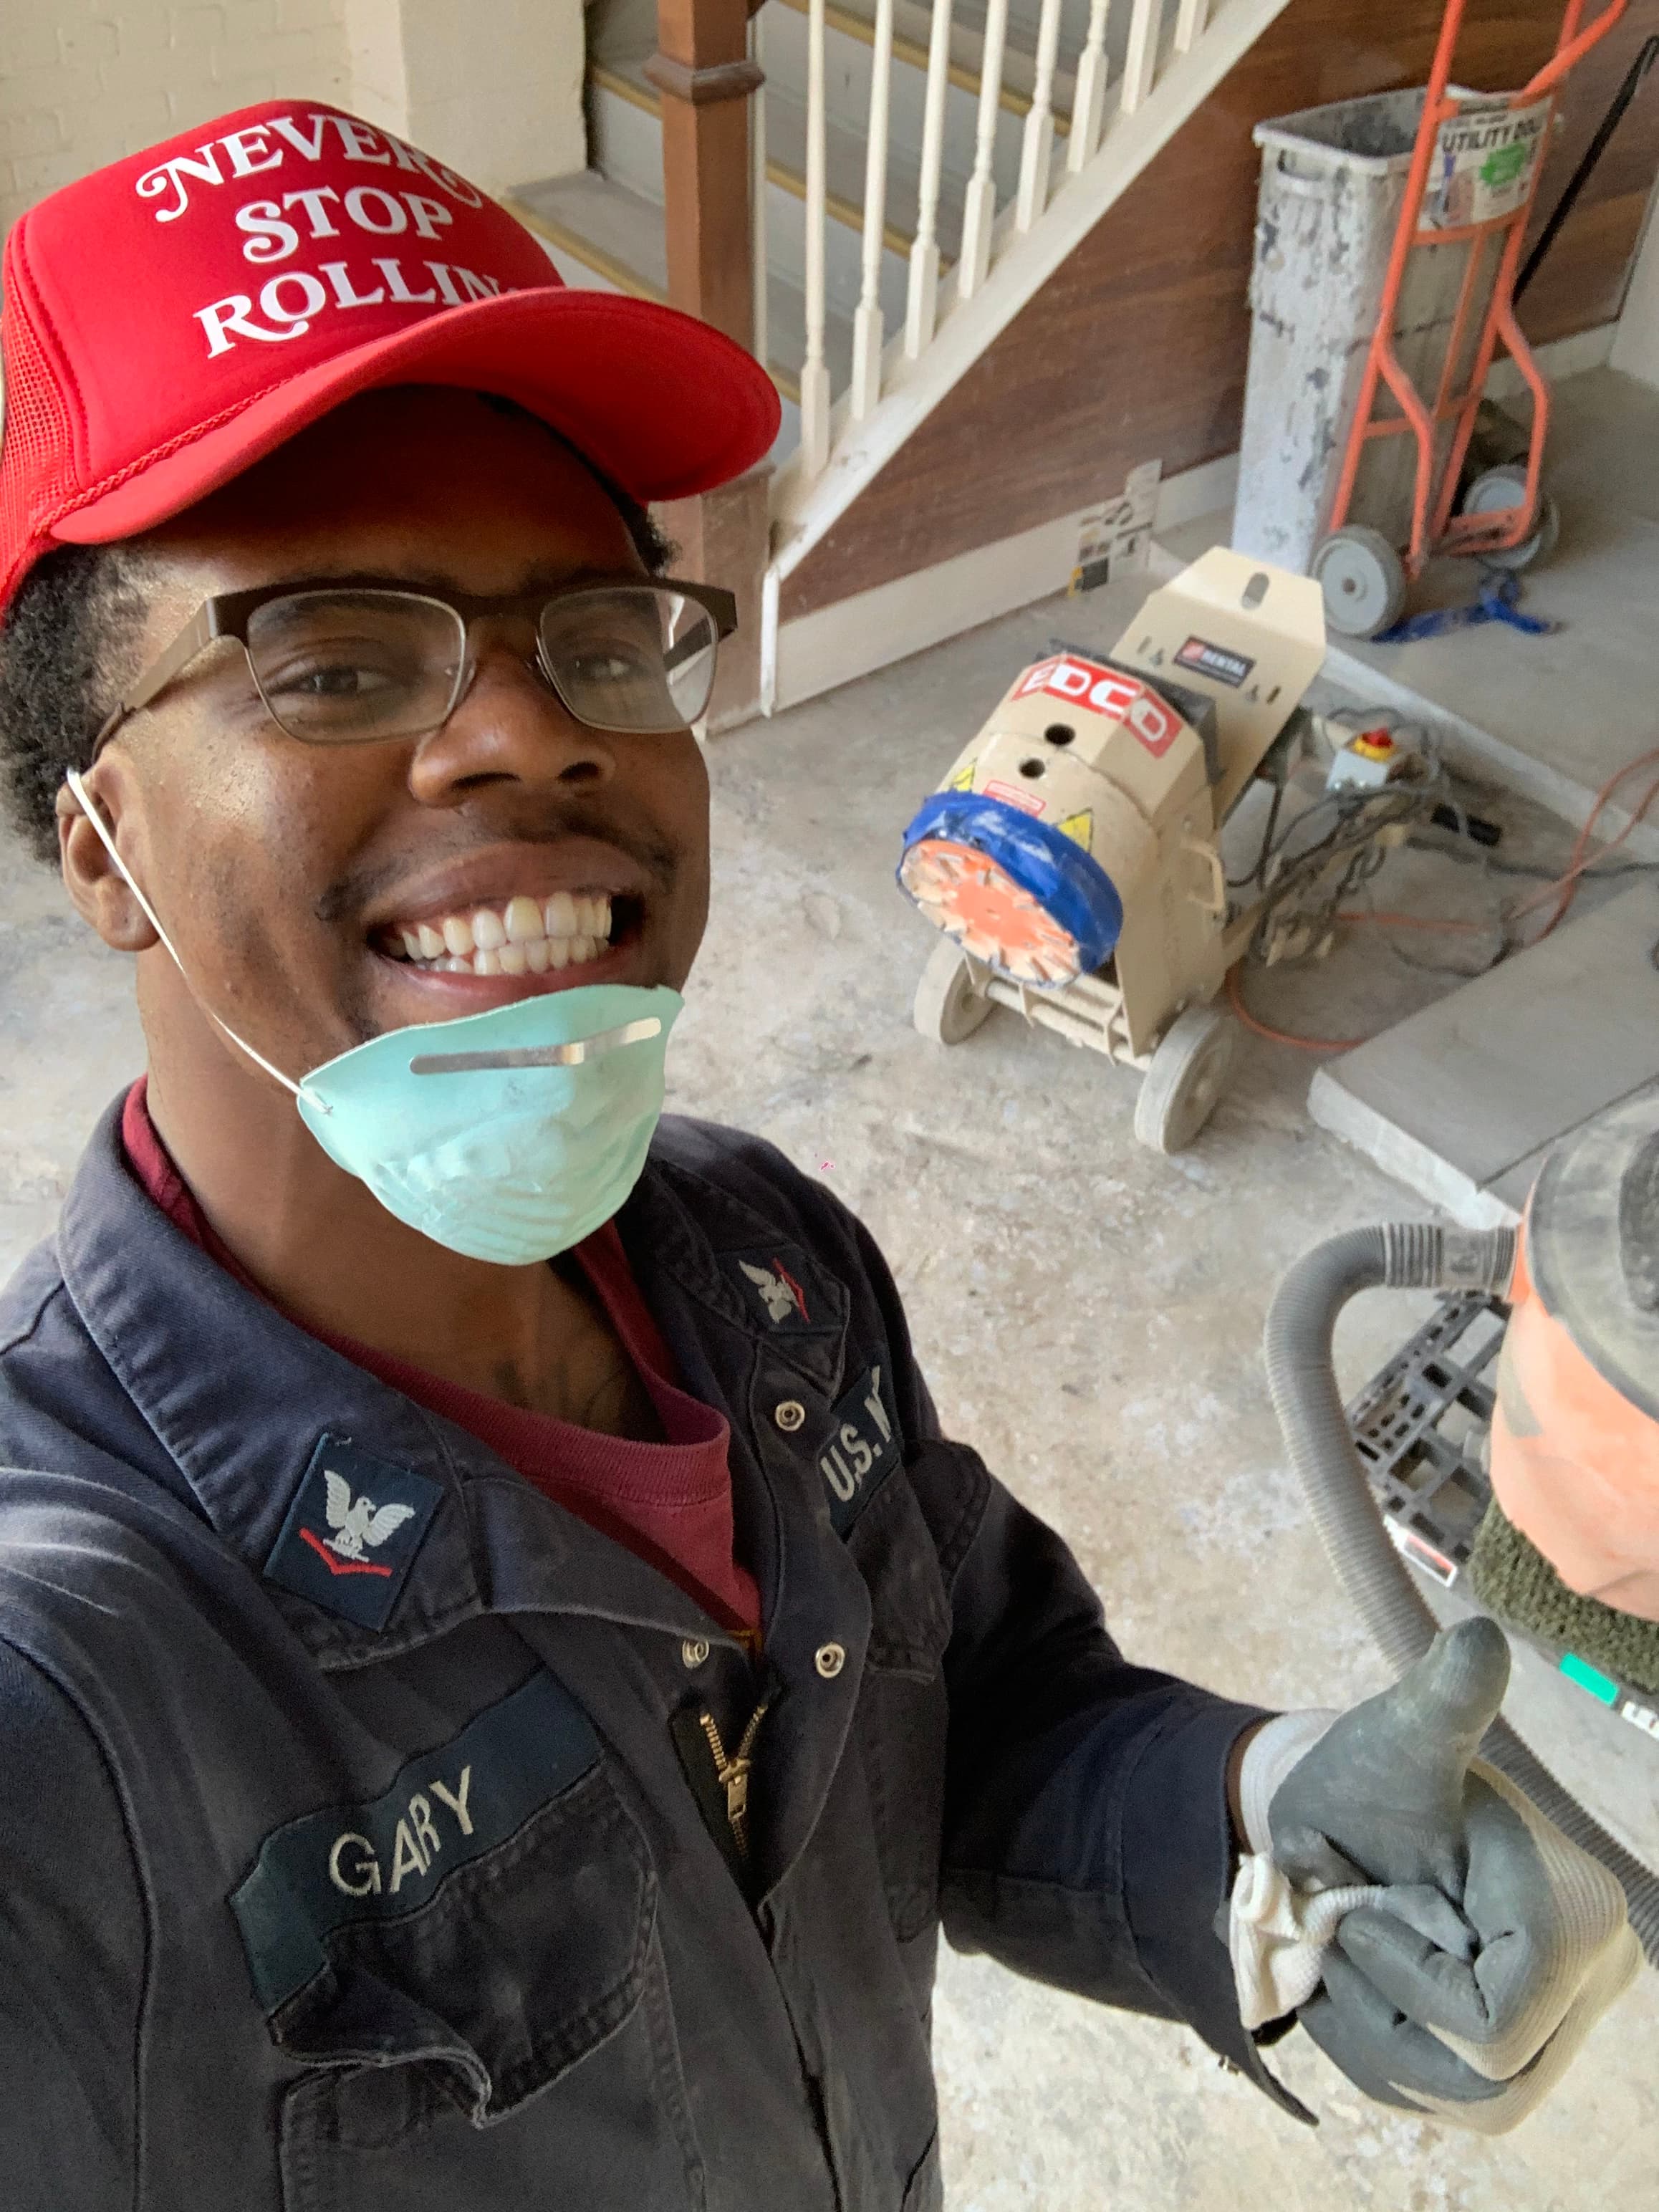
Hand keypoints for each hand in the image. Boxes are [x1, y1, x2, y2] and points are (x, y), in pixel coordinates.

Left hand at [1269, 1618, 1639, 2132]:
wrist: (1360, 1818)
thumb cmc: (1373, 1774)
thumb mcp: (1397, 1739)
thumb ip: (1440, 1700)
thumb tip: (1479, 1640)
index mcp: (1575, 1912)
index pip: (1489, 2029)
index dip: (1403, 1980)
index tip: (1358, 1909)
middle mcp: (1592, 1980)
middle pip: (1471, 2079)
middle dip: (1381, 2008)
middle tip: (1346, 1927)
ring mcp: (1565, 2029)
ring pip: (1453, 2098)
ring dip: (1372, 2030)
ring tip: (1354, 1947)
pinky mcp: (1526, 2062)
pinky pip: (1440, 2098)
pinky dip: (1379, 2046)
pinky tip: (1369, 1979)